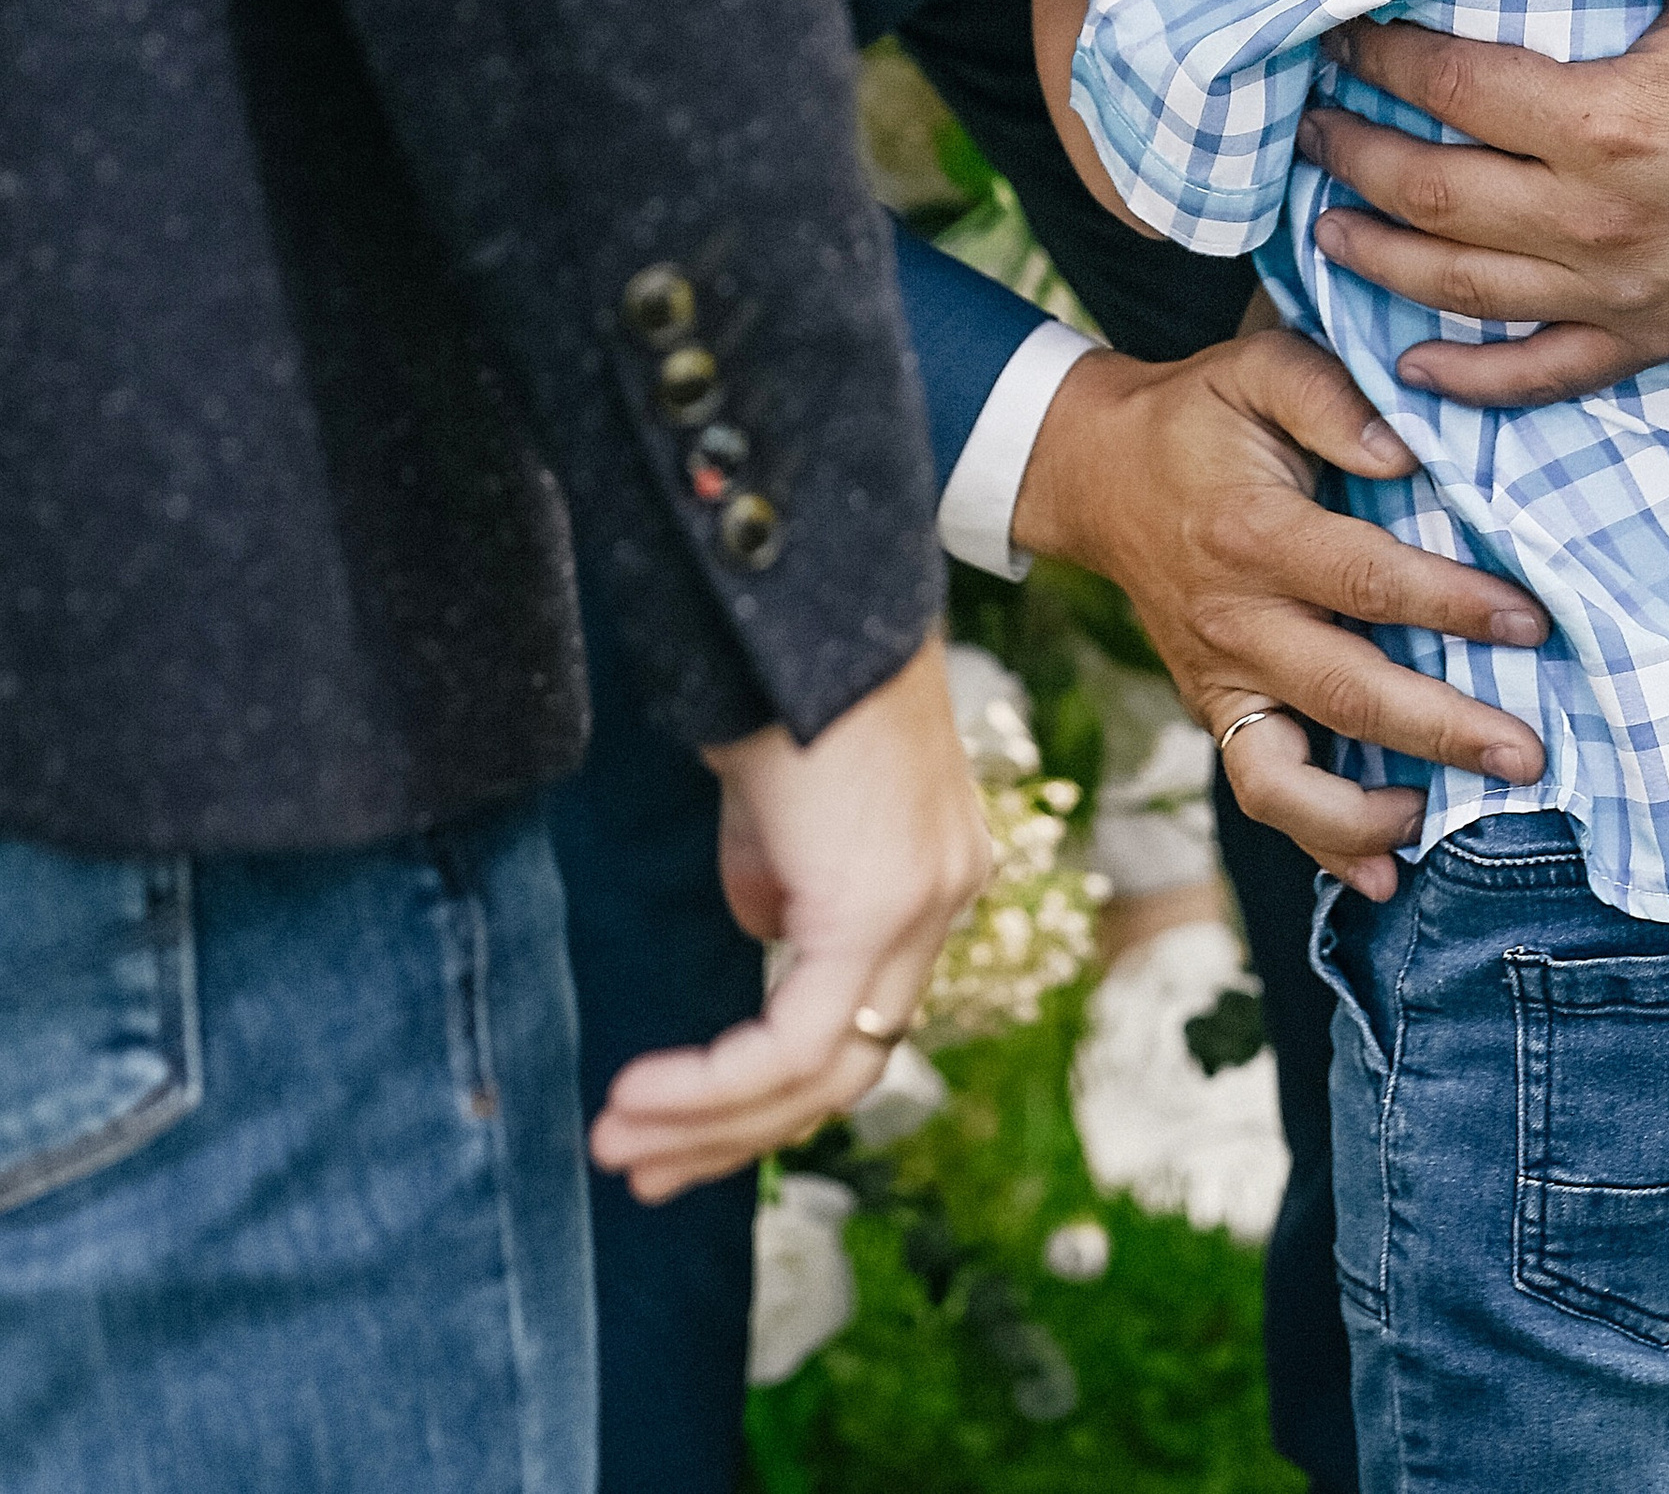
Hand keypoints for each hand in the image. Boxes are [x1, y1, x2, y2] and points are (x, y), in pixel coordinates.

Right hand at [588, 634, 990, 1201]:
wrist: (791, 599)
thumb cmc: (776, 673)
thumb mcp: (779, 799)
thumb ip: (781, 872)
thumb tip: (763, 931)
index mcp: (933, 868)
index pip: (863, 1017)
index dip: (772, 1088)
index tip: (679, 1122)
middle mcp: (949, 893)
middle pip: (849, 1065)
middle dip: (736, 1133)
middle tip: (642, 1167)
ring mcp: (927, 902)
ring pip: (826, 1071)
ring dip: (710, 1120)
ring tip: (620, 1142)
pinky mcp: (880, 905)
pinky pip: (798, 1040)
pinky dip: (717, 1082)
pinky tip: (644, 1094)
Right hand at [1013, 334, 1551, 904]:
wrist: (1098, 472)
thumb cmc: (1201, 415)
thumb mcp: (1259, 367)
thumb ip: (1332, 397)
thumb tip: (1404, 449)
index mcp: (1254, 531)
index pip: (1367, 580)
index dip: (1453, 604)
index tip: (1530, 620)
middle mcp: (1235, 618)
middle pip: (1346, 691)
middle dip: (1443, 730)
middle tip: (1529, 754)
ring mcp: (1220, 676)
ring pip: (1288, 775)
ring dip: (1372, 812)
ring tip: (1447, 820)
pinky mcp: (1216, 709)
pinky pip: (1263, 790)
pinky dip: (1323, 838)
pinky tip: (1385, 868)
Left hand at [1299, 0, 1668, 407]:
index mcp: (1612, 120)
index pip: (1455, 89)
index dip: (1381, 59)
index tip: (1337, 34)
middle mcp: (1604, 217)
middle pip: (1436, 195)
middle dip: (1354, 156)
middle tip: (1304, 126)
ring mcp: (1625, 289)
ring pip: (1466, 288)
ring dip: (1379, 261)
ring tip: (1322, 224)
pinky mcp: (1654, 334)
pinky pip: (1544, 371)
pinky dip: (1473, 379)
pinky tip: (1416, 367)